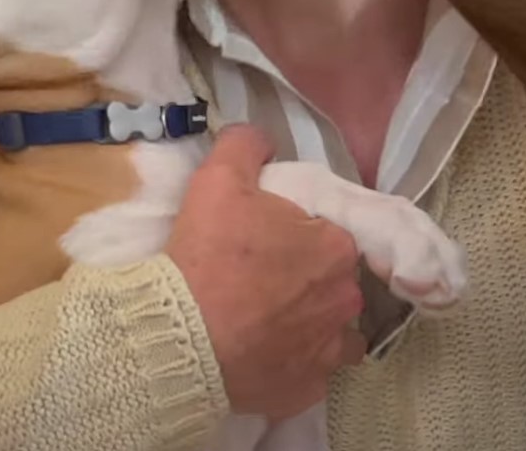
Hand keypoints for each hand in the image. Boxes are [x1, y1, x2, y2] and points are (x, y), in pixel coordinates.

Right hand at [165, 123, 365, 420]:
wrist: (180, 334)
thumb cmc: (208, 255)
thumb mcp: (218, 180)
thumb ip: (246, 146)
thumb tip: (259, 137)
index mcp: (335, 246)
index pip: (330, 233)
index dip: (300, 234)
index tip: (270, 241)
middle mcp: (345, 298)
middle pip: (334, 280)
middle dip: (308, 278)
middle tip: (264, 279)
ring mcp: (329, 347)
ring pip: (334, 328)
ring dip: (312, 322)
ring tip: (270, 320)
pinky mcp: (308, 387)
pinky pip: (312, 371)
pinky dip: (295, 363)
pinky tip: (267, 354)